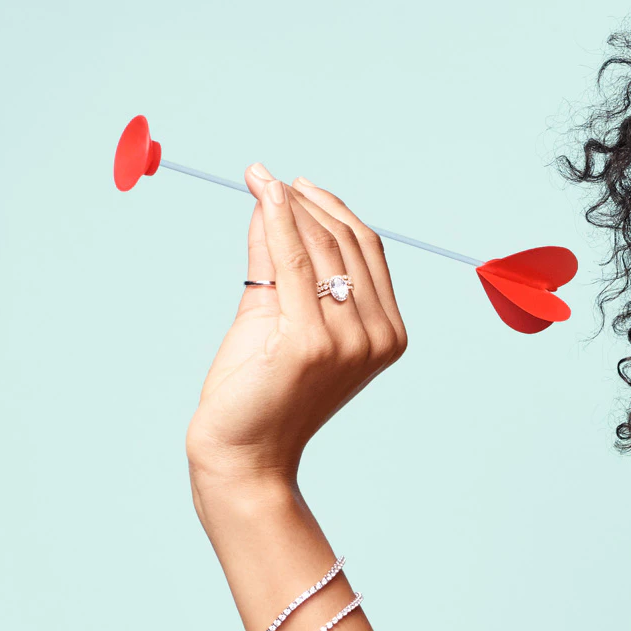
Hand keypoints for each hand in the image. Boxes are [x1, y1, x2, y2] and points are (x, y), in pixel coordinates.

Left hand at [185, 166, 408, 492]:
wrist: (243, 453)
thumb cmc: (259, 391)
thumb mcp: (276, 312)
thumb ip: (279, 258)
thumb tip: (272, 198)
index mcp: (387, 334)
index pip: (368, 251)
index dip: (333, 209)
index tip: (293, 184)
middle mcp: (378, 338)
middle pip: (349, 244)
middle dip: (308, 203)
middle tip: (268, 177)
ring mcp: (350, 342)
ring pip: (323, 248)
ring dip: (290, 207)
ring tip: (260, 181)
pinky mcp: (312, 343)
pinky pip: (297, 263)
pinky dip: (278, 221)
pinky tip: (263, 194)